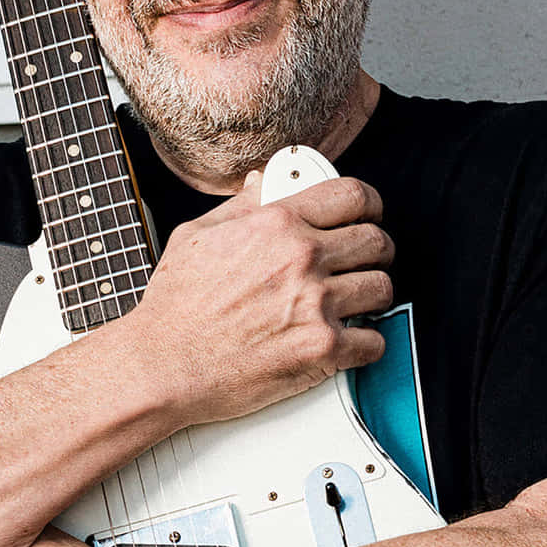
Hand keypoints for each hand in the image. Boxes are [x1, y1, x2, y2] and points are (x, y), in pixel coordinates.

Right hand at [124, 174, 394, 428]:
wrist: (164, 364)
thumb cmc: (176, 305)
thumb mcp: (198, 235)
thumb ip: (242, 206)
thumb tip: (264, 182)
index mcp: (277, 222)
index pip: (354, 196)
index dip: (370, 205)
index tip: (369, 216)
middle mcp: (302, 257)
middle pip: (377, 241)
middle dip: (376, 252)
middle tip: (364, 263)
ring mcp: (315, 303)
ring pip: (382, 289)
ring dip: (372, 297)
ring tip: (354, 304)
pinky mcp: (321, 348)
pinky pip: (373, 342)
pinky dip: (366, 344)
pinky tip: (349, 342)